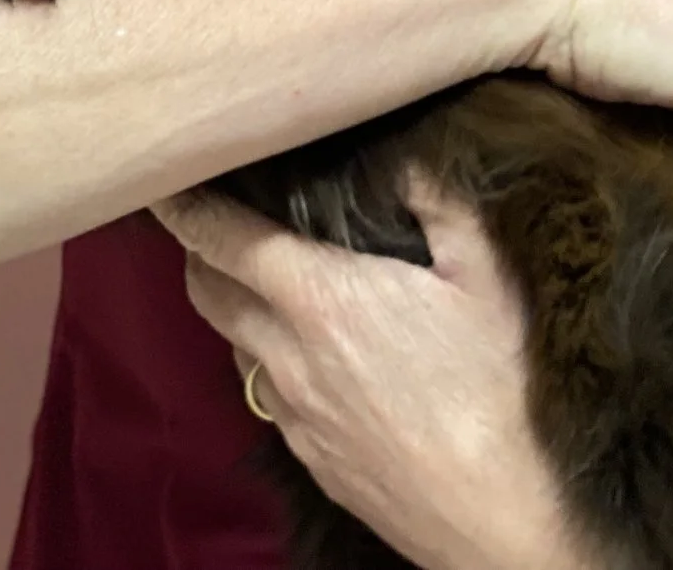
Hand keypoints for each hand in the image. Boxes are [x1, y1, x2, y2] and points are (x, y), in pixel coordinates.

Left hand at [156, 182, 600, 569]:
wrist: (501, 517)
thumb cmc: (500, 388)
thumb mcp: (488, 275)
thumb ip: (443, 203)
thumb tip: (407, 155)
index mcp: (320, 298)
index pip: (222, 240)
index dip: (188, 206)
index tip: (171, 181)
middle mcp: (288, 357)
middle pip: (208, 294)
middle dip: (199, 252)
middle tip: (217, 219)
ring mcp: (294, 416)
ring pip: (235, 348)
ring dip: (236, 309)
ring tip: (269, 283)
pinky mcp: (311, 460)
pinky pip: (269, 397)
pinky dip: (270, 362)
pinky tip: (313, 357)